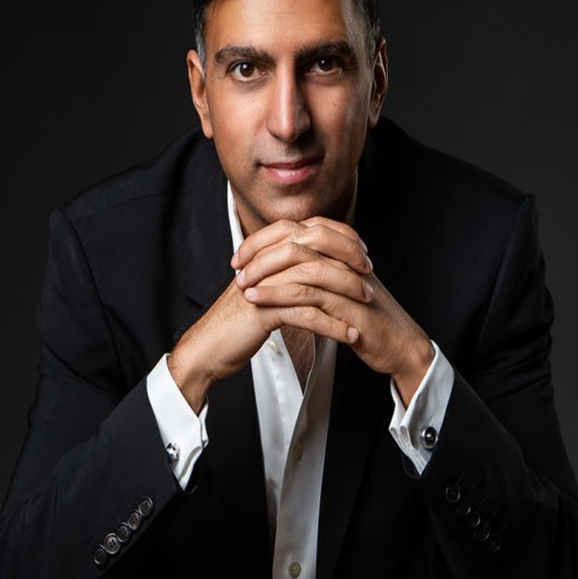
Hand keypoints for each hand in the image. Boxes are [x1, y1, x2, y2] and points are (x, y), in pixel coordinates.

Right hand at [167, 224, 366, 411]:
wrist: (208, 348)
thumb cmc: (237, 322)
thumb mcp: (265, 289)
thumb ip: (286, 273)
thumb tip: (319, 265)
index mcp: (267, 252)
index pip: (312, 230)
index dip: (342, 238)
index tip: (363, 254)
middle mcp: (266, 261)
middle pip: (316, 246)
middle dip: (349, 260)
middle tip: (369, 276)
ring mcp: (264, 284)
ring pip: (315, 279)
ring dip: (346, 292)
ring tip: (366, 304)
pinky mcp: (264, 310)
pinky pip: (306, 314)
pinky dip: (332, 325)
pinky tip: (350, 334)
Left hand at [235, 218, 434, 404]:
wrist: (399, 345)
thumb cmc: (368, 318)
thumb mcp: (338, 289)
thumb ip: (315, 273)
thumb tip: (279, 267)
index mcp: (340, 250)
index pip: (296, 229)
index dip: (264, 238)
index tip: (241, 255)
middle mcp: (344, 258)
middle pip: (295, 239)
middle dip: (260, 251)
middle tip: (237, 268)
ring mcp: (348, 279)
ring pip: (299, 264)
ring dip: (265, 274)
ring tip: (241, 286)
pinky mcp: (348, 304)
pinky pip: (307, 294)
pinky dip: (276, 296)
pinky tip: (257, 302)